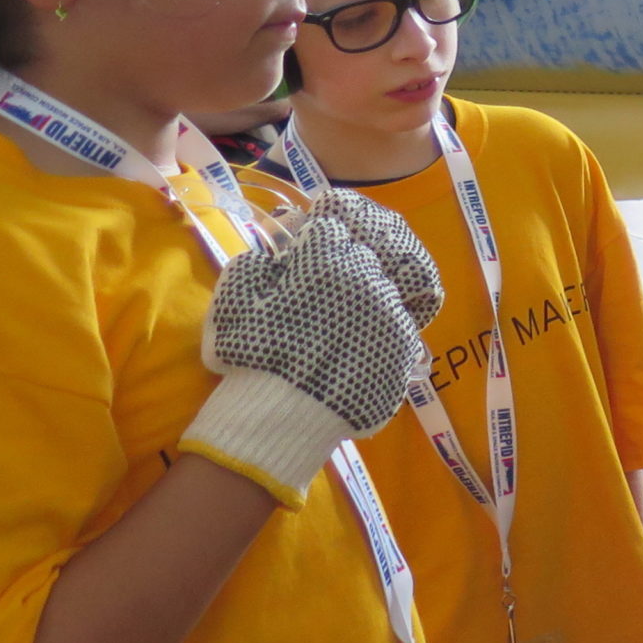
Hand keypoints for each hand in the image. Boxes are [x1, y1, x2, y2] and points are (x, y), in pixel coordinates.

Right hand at [180, 210, 440, 505]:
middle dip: (345, 267)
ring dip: (367, 299)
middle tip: (325, 292)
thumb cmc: (255, 353)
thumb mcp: (238, 298)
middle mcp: (369, 279)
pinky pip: (397, 327)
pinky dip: (380, 331)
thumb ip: (260, 264)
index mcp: (328, 260)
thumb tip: (278, 251)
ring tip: (342, 325)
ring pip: (385, 290)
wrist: (285, 413)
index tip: (306, 256)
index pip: (332, 229)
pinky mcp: (405, 348)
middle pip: (364, 257)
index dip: (316, 242)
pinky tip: (356, 348)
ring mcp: (393, 313)